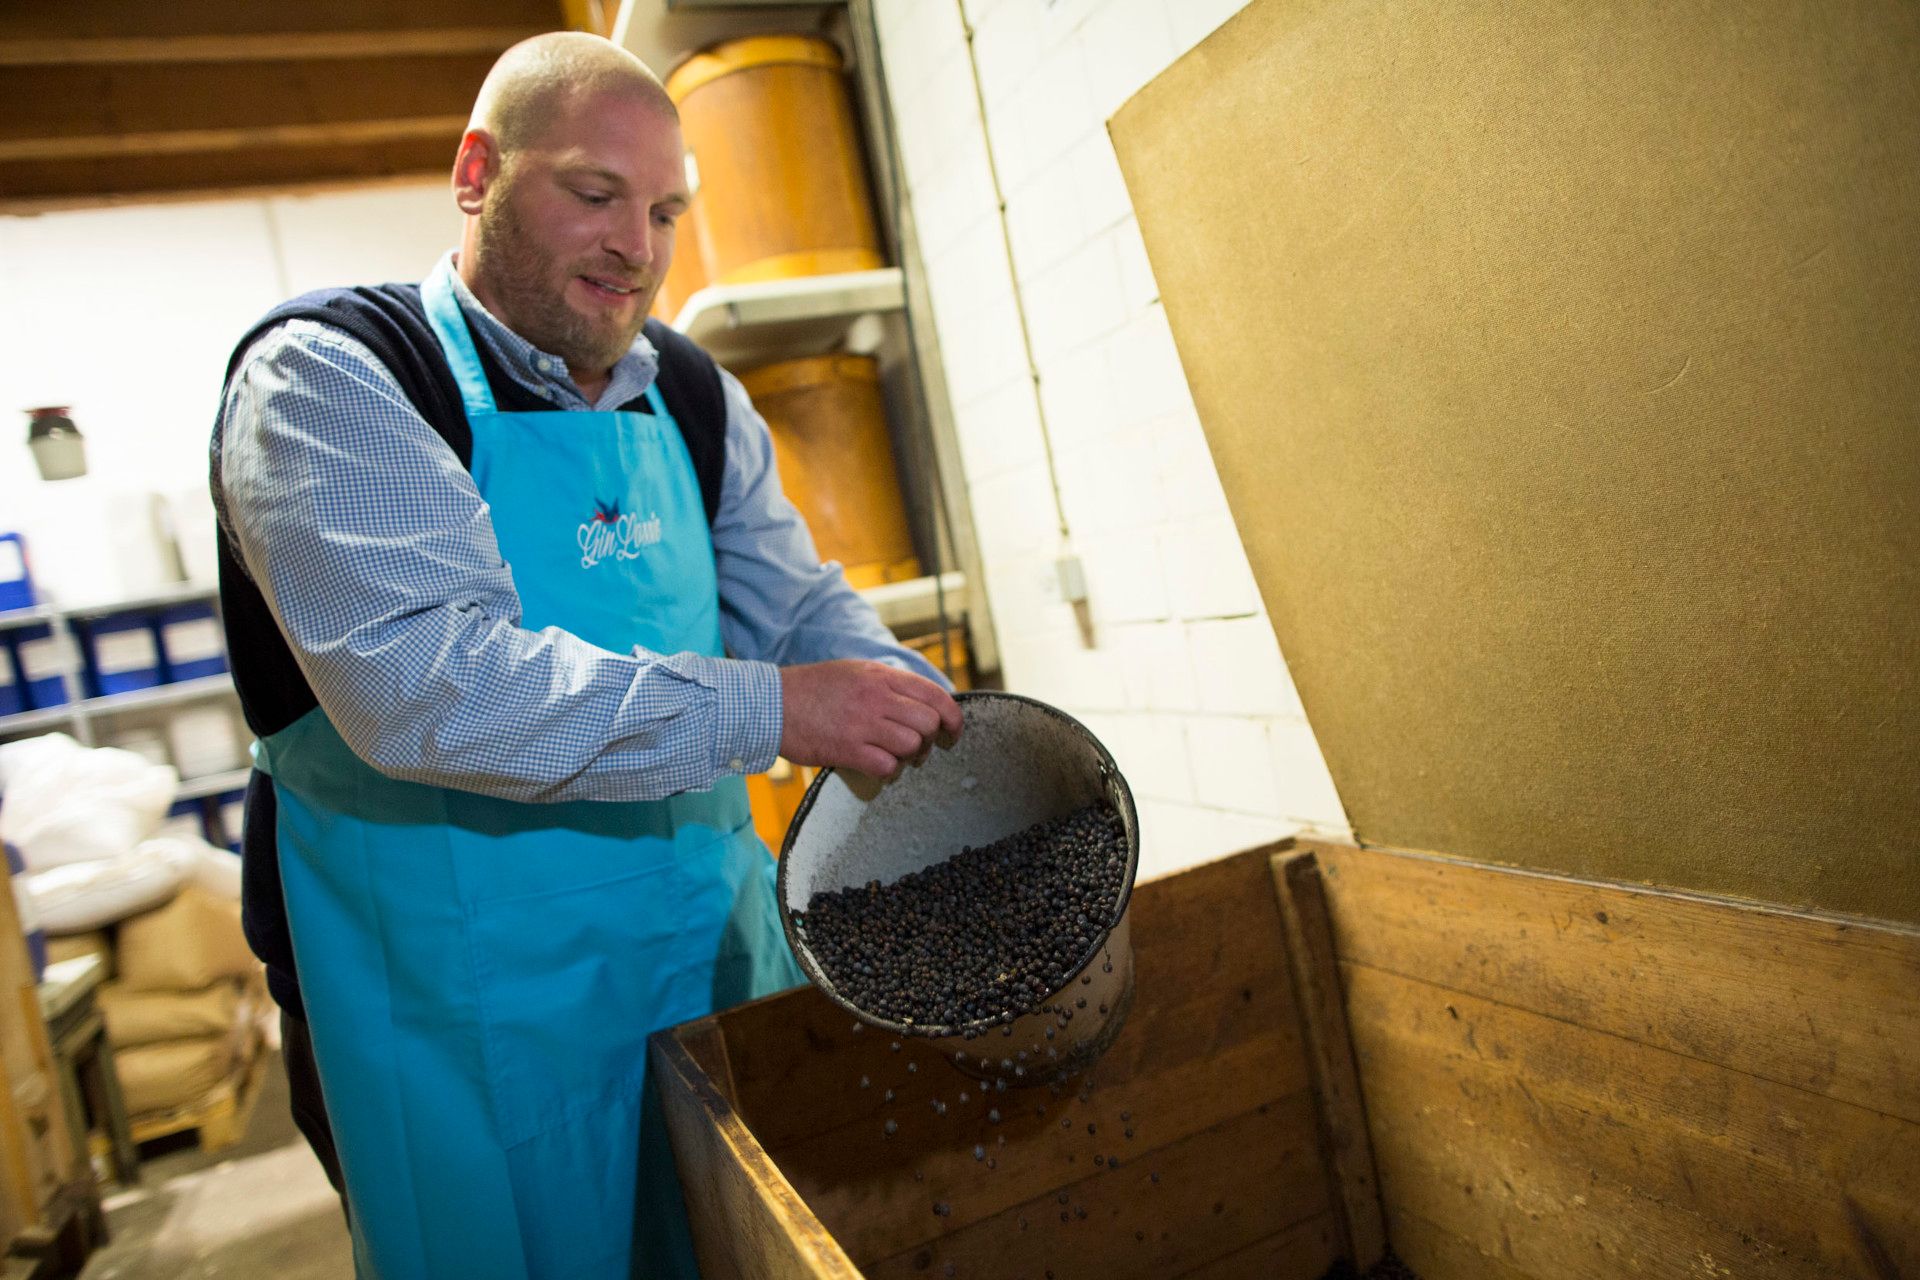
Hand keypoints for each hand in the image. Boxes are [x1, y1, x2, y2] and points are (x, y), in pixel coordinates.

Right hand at [778, 661, 962, 777]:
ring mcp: (862, 723)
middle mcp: (876, 696)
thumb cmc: (812, 689)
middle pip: (928, 722)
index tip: (952, 732)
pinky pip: (887, 766)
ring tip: (894, 757)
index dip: (953, 717)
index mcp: (880, 675)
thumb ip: (888, 684)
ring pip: (911, 745)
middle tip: (917, 749)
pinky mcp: (847, 749)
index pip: (935, 694)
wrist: (770, 704)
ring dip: (908, 757)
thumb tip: (921, 702)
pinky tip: (875, 766)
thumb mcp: (855, 672)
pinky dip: (888, 771)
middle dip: (929, 740)